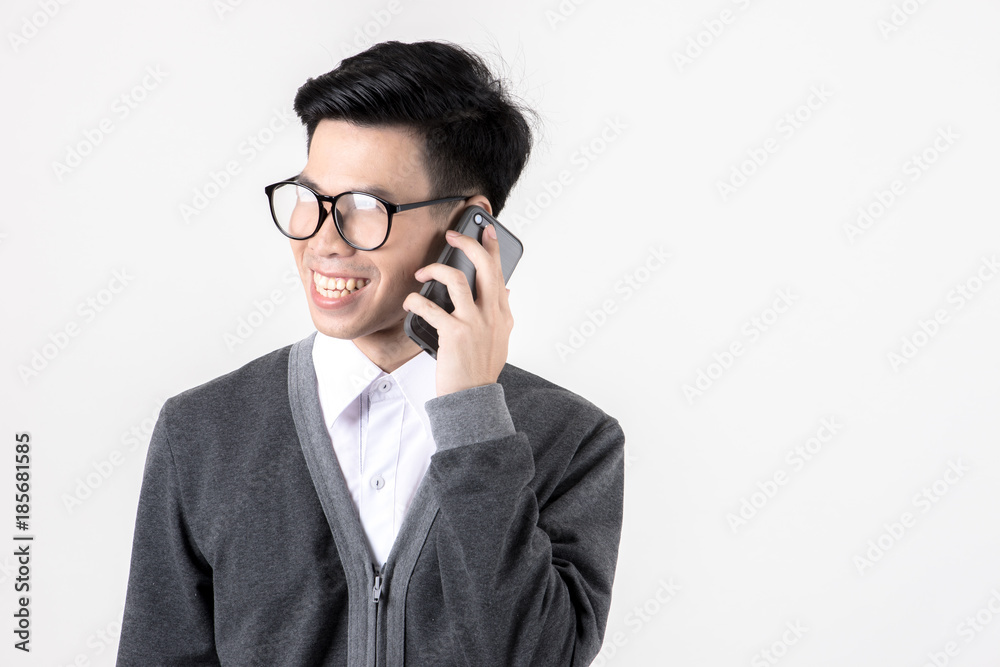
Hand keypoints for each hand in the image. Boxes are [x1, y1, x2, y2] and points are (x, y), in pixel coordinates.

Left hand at [403, 223, 512, 396]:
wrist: (472, 397)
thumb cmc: (481, 369)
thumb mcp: (501, 338)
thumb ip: (503, 313)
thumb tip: (506, 291)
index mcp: (502, 314)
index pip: (499, 272)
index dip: (493, 248)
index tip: (486, 231)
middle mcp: (491, 314)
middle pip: (484, 267)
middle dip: (468, 244)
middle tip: (452, 236)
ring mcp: (473, 322)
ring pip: (456, 280)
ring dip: (434, 270)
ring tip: (422, 274)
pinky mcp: (454, 333)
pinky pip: (430, 307)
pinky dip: (415, 301)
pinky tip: (409, 303)